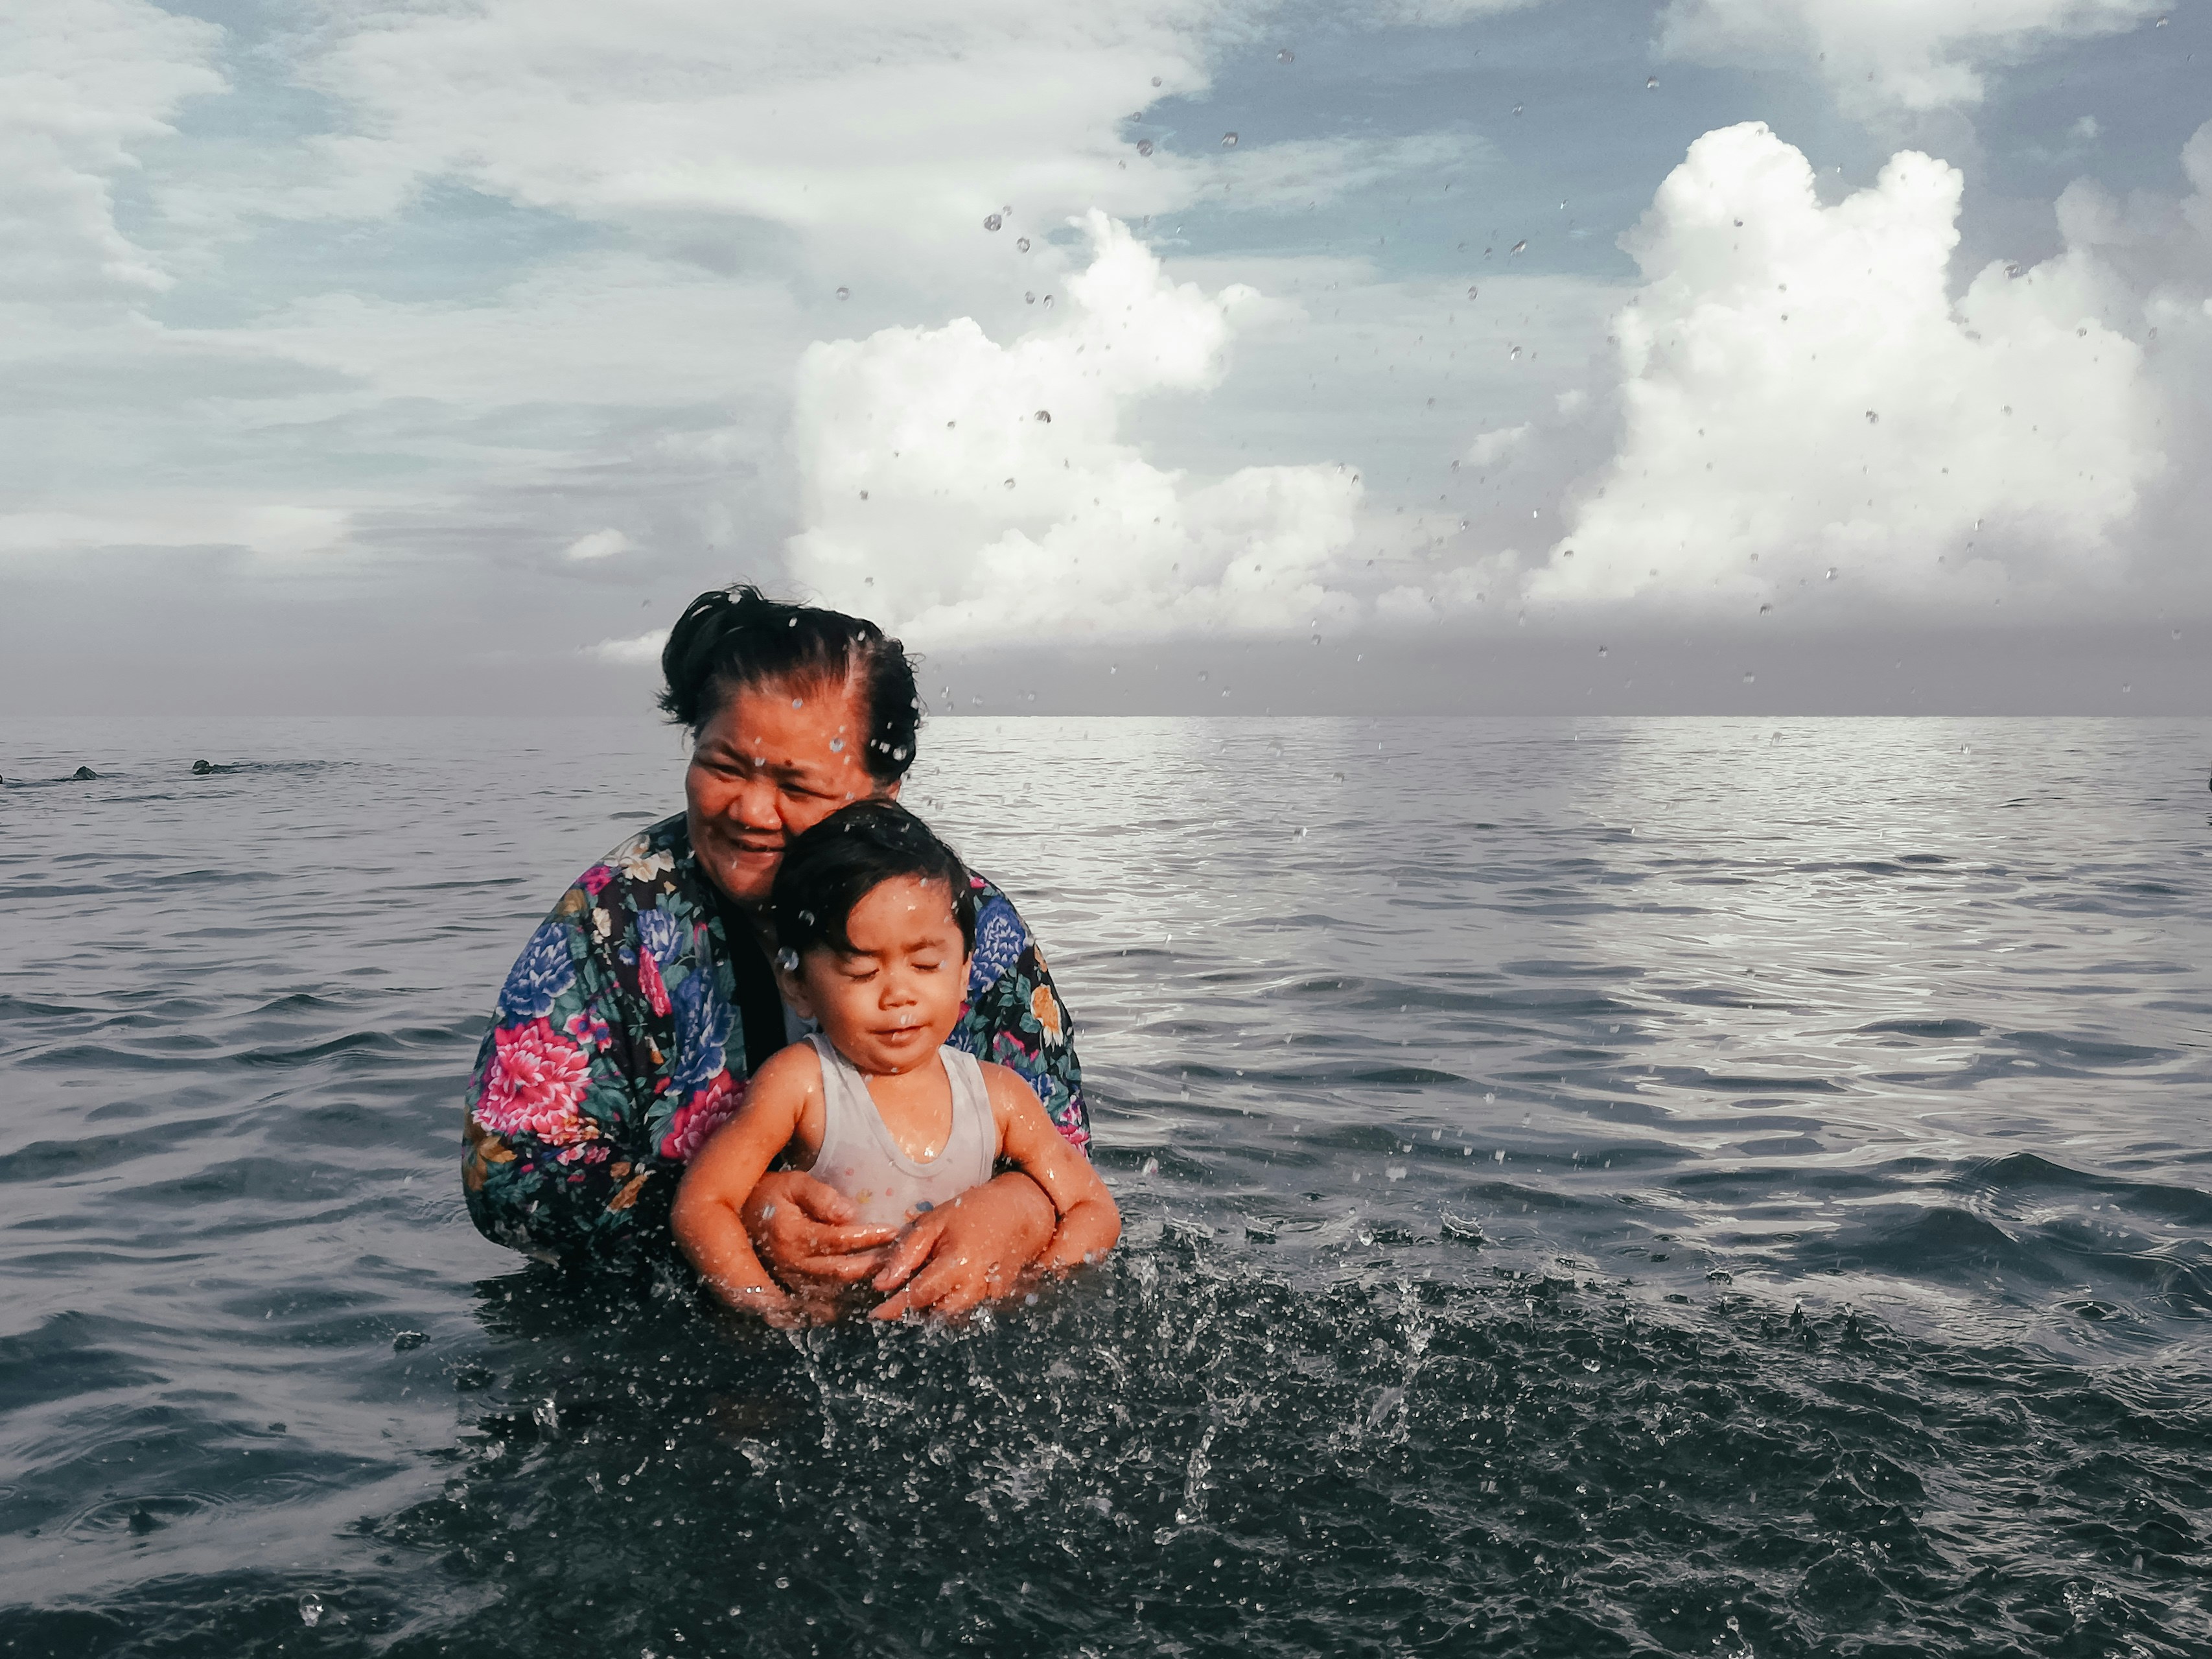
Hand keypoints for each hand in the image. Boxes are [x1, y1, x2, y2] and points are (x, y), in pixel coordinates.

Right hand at [743, 1170, 901, 1295]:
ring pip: (831, 1293)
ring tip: (887, 1278)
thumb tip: (850, 1213)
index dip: (868, 1237)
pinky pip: (816, 1307)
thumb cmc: (770, 1195)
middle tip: (900, 1260)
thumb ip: (821, 1196)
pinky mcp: (784, 1293)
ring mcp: (786, 1282)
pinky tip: (860, 1300)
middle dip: (872, 1266)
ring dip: (861, 1289)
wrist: (735, 1217)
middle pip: (839, 1272)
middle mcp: (789, 1263)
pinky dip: (840, 1306)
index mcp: (791, 1234)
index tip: (893, 1231)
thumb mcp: (794, 1184)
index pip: (838, 1240)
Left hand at [869, 1173, 1057, 1321]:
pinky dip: (953, 1299)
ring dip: (934, 1305)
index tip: (875, 1313)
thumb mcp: (934, 1221)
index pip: (917, 1297)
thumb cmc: (974, 1209)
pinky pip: (968, 1306)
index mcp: (956, 1264)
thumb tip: (882, 1283)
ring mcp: (989, 1294)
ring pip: (952, 1313)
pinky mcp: (997, 1297)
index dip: (894, 1307)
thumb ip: (907, 1252)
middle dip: (916, 1306)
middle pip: (934, 1312)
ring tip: (925, 1284)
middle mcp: (974, 1285)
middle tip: (901, 1293)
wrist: (1022, 1211)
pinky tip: (949, 1281)